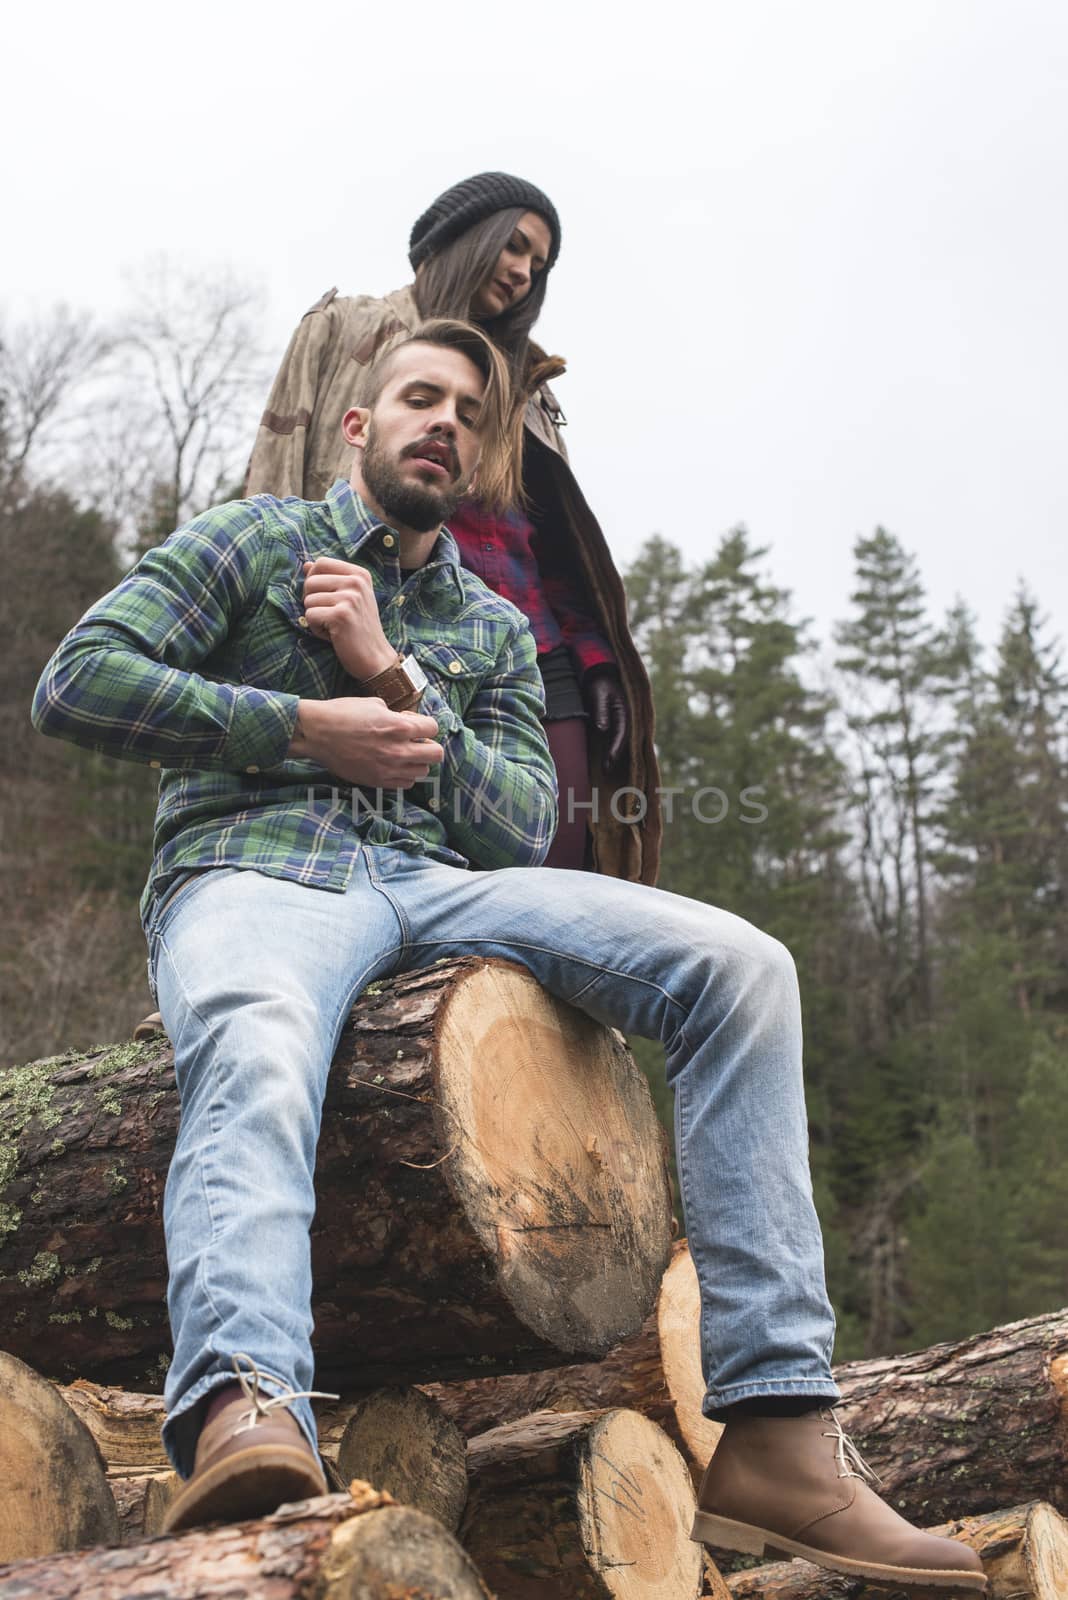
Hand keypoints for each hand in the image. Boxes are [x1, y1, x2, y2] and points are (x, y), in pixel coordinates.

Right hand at [288, 698, 442, 788]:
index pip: (434, 729)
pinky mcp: (377, 781)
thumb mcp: (374, 704)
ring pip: (422, 772)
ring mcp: (388, 769)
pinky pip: (405, 784)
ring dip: (417, 762)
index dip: (426, 725)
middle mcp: (398, 750)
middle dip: (429, 746)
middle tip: (415, 742)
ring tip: (403, 754)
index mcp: (399, 727)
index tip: (415, 725)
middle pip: (436, 755)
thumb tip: (408, 723)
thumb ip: (397, 716)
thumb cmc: (342, 713)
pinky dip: (404, 775)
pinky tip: (392, 765)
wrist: (316, 733)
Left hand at [302, 558, 395, 680]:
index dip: (313, 580)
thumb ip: (329, 579)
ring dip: (315, 618)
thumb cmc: (358, 628)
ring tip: (334, 626)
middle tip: (329, 616)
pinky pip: (309, 616)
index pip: (321, 563)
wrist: (375, 657)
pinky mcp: (341, 615)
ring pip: (308, 600)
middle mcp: (356, 582)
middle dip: (312, 601)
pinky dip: (316, 629)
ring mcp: (350, 598)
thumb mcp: (349, 598)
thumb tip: (306, 564)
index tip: (324, 598)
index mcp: (360, 574)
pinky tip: (333, 635)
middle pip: (310, 581)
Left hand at [584, 666, 627, 774]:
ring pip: (620, 744)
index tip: (609, 761)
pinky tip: (604, 762)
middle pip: (623, 743)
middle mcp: (627, 720)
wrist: (601, 676)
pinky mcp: (616, 725)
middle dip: (615, 758)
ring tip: (604, 772)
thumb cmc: (599, 684)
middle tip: (606, 772)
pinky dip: (611, 751)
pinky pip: (615, 741)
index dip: (615, 749)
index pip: (621, 734)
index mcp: (626, 712)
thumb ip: (601, 711)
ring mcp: (622, 724)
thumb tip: (602, 729)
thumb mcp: (599, 694)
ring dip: (613, 757)